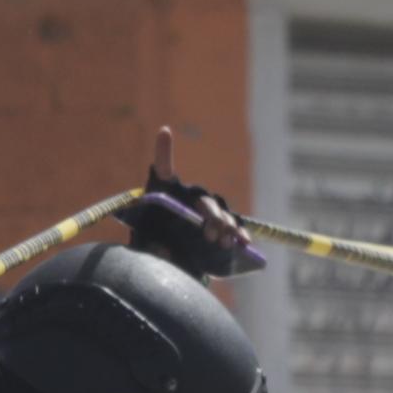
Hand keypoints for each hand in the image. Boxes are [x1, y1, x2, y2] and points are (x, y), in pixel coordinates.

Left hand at [116, 126, 265, 276]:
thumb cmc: (157, 245)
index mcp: (165, 194)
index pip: (164, 169)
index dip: (164, 150)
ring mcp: (208, 212)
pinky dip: (240, 233)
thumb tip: (164, 253)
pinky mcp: (223, 227)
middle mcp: (189, 198)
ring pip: (222, 212)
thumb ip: (153, 248)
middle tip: (211, 235)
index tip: (165, 131)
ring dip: (225, 226)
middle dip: (211, 216)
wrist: (174, 261)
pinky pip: (235, 226)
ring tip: (224, 243)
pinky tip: (243, 241)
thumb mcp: (149, 247)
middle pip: (204, 200)